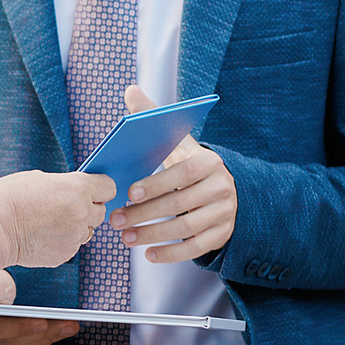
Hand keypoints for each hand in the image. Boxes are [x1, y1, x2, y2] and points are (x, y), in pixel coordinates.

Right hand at [0, 169, 115, 266]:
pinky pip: (72, 245)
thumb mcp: (40, 178)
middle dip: (87, 208)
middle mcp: (81, 213)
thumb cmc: (9, 199)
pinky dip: (62, 240)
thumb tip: (75, 191)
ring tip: (50, 221)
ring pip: (87, 230)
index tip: (91, 189)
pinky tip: (43, 234)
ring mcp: (74, 236)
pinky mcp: (65, 254)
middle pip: (101, 211)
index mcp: (77, 188)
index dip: (99, 188)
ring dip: (75, 226)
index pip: (108, 187)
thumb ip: (65, 185)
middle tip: (65, 205)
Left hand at [110, 85, 237, 264]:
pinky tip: (150, 254)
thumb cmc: (191, 166)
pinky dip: (173, 254)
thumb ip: (154, 117)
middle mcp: (221, 188)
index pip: (183, 173)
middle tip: (116, 221)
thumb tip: (130, 89)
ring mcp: (224, 213)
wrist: (227, 190)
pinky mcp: (223, 234)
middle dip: (145, 214)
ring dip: (153, 235)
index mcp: (209, 163)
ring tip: (126, 238)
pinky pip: (198, 247)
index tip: (130, 193)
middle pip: (180, 204)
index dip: (157, 184)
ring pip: (186, 228)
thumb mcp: (179, 143)